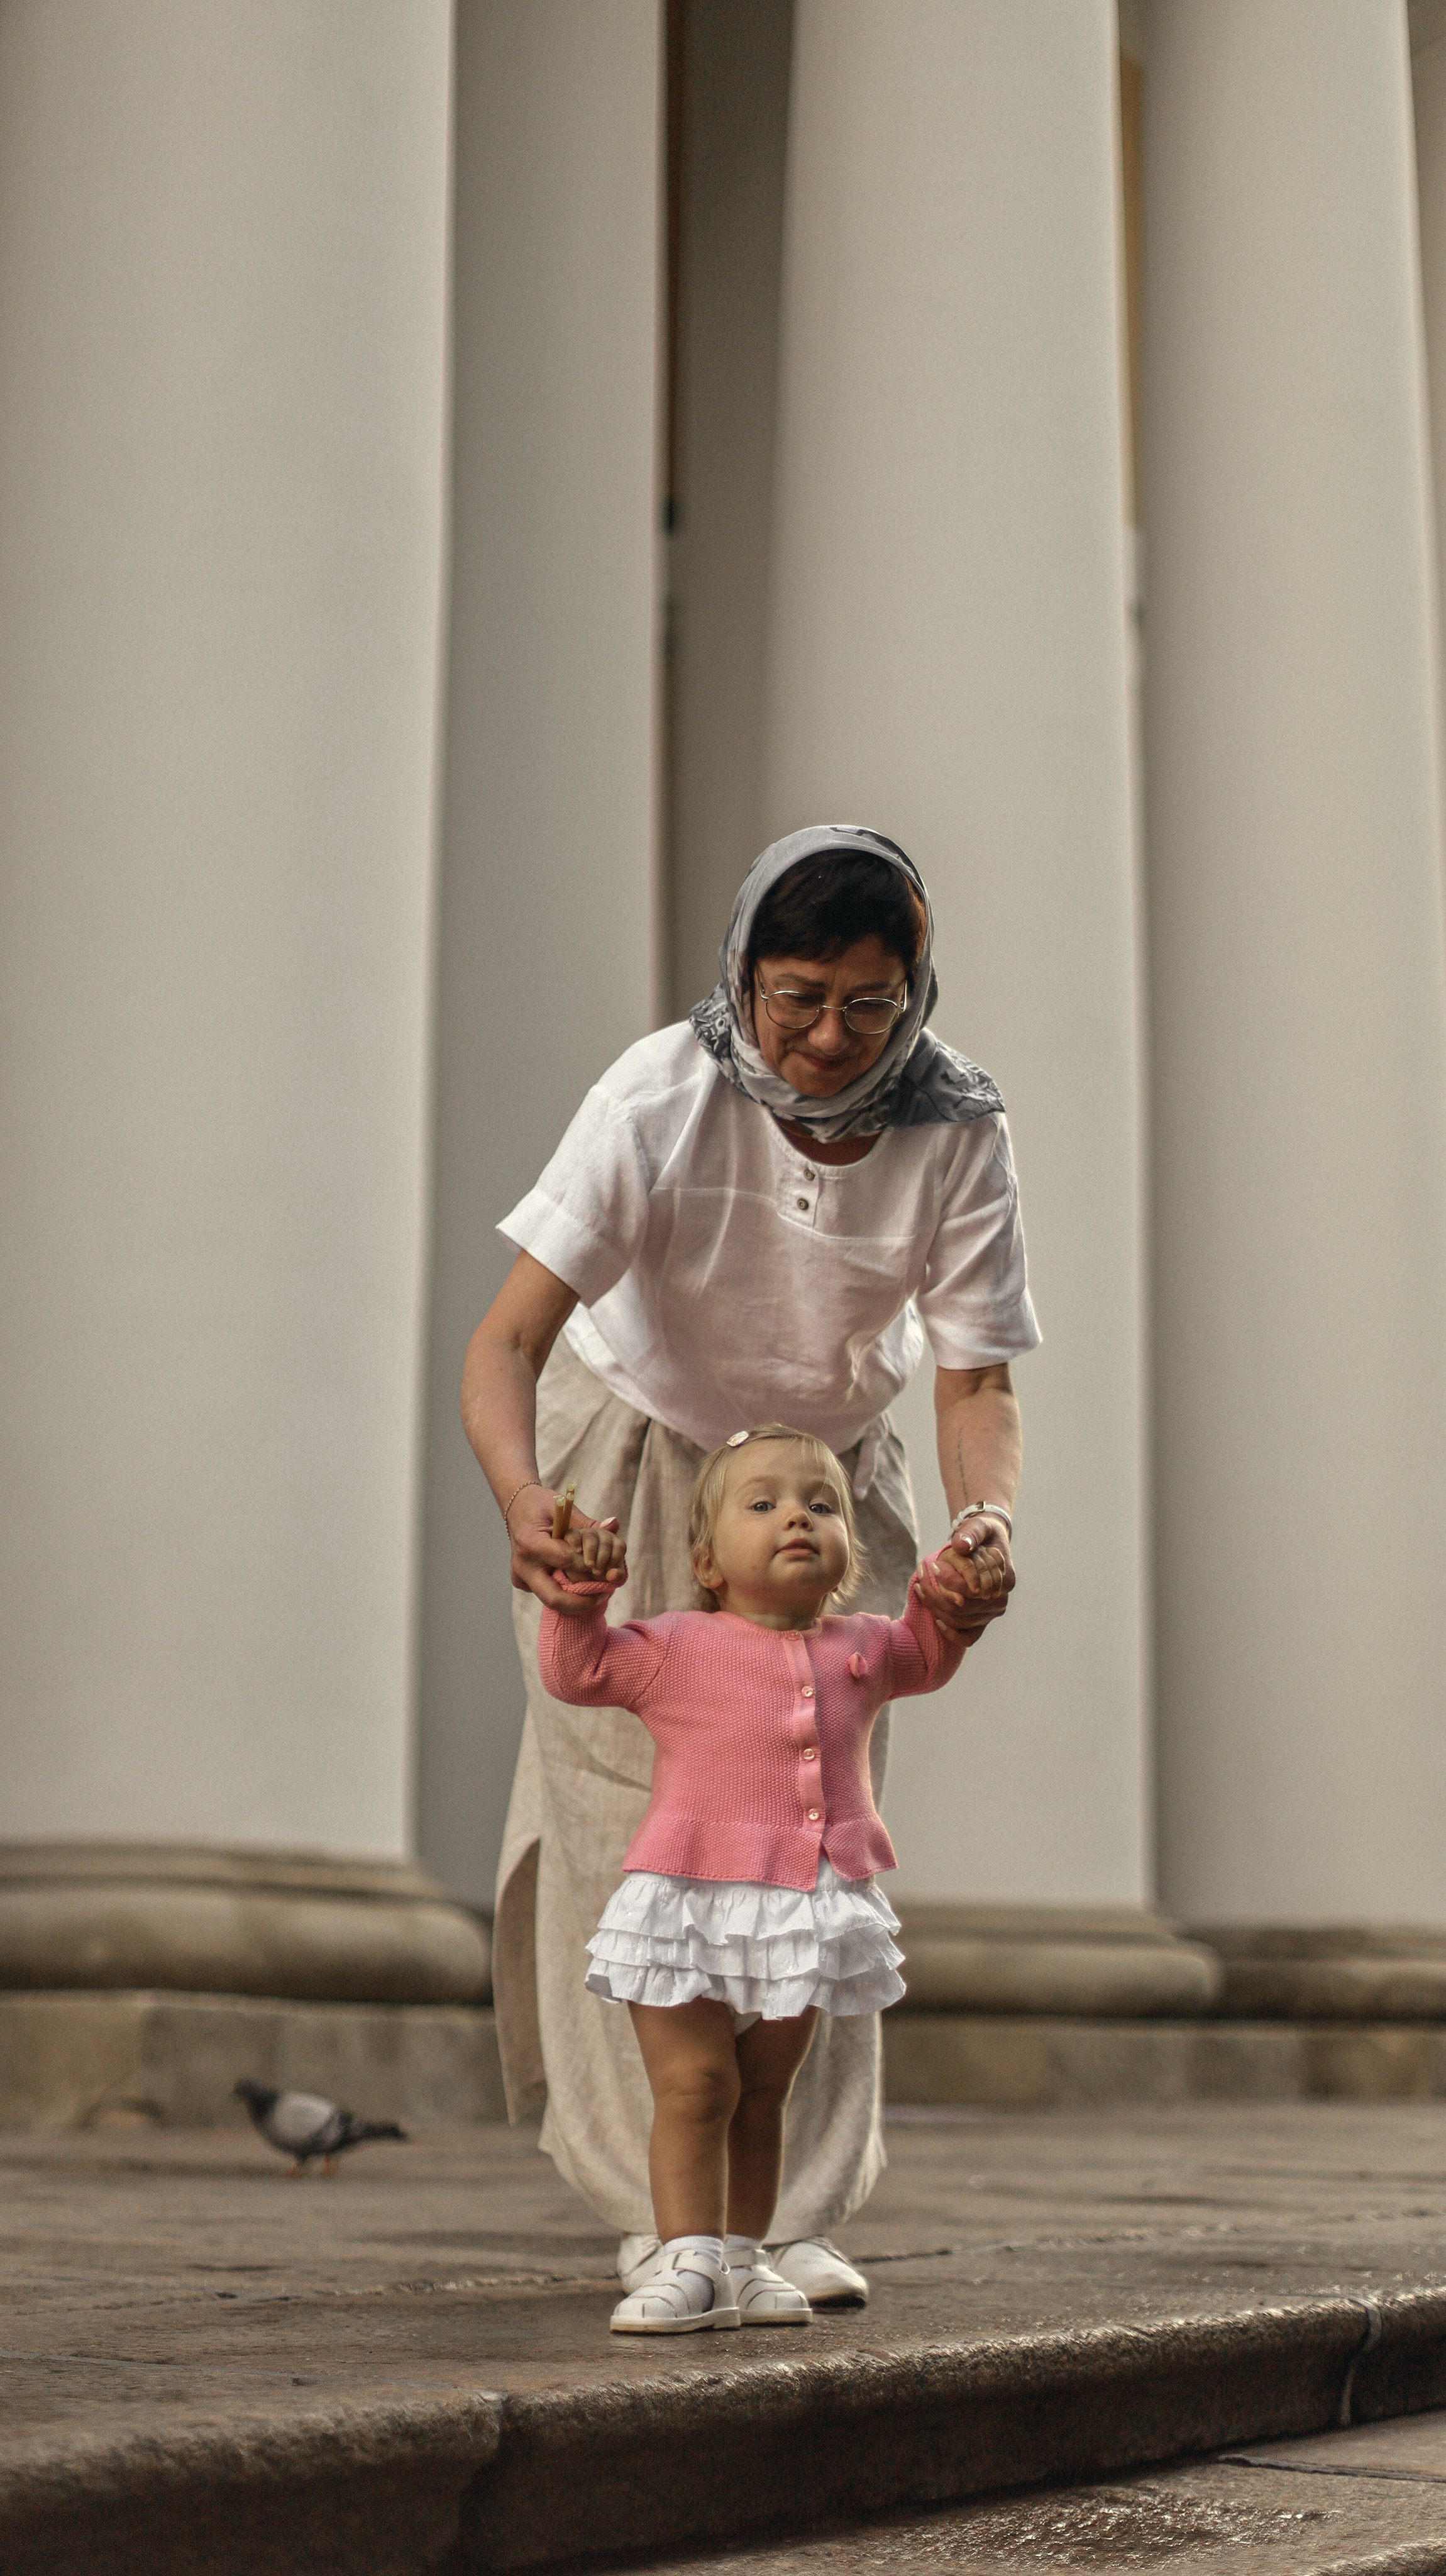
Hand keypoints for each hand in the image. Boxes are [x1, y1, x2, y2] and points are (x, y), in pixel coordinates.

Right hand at [506, 1487, 621, 1614]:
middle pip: (554, 1598)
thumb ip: (587, 1523)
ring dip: (577, 1600)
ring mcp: (520, 1578)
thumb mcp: (563, 1507)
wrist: (517, 1508)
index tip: (604, 1567)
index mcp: (530, 1544)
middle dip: (583, 1602)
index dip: (587, 1565)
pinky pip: (548, 1593)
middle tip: (605, 1594)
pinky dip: (567, 1592)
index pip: (565, 1561)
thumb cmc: (541, 1504)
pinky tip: (582, 1584)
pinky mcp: (523, 1583)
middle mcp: (522, 1566)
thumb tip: (614, 1525)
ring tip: (598, 1591)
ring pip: (552, 1600)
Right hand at [563, 1522, 627, 1588]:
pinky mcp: (572, 1534)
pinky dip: (576, 1541)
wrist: (580, 1572)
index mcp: (614, 1543)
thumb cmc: (599, 1571)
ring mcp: (587, 1533)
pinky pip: (574, 1533)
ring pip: (591, 1536)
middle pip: (605, 1541)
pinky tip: (577, 1551)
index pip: (619, 1546)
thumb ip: (616, 1575)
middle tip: (597, 1572)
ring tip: (589, 1565)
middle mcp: (602, 1535)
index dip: (615, 1558)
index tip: (609, 1570)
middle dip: (602, 1558)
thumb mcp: (609, 1575)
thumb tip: (614, 1575)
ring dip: (591, 1551)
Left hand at [917, 1521, 1014, 1643]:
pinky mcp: (984, 1621)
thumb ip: (971, 1533)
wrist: (989, 1544)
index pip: (972, 1588)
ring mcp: (992, 1614)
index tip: (930, 1565)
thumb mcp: (979, 1527)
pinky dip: (952, 1633)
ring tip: (919, 1589)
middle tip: (919, 1578)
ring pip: (960, 1621)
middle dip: (936, 1594)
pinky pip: (969, 1636)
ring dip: (936, 1608)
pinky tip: (937, 1619)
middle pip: (963, 1607)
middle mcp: (1001, 1600)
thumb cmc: (983, 1534)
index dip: (949, 1580)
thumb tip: (960, 1546)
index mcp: (1004, 1579)